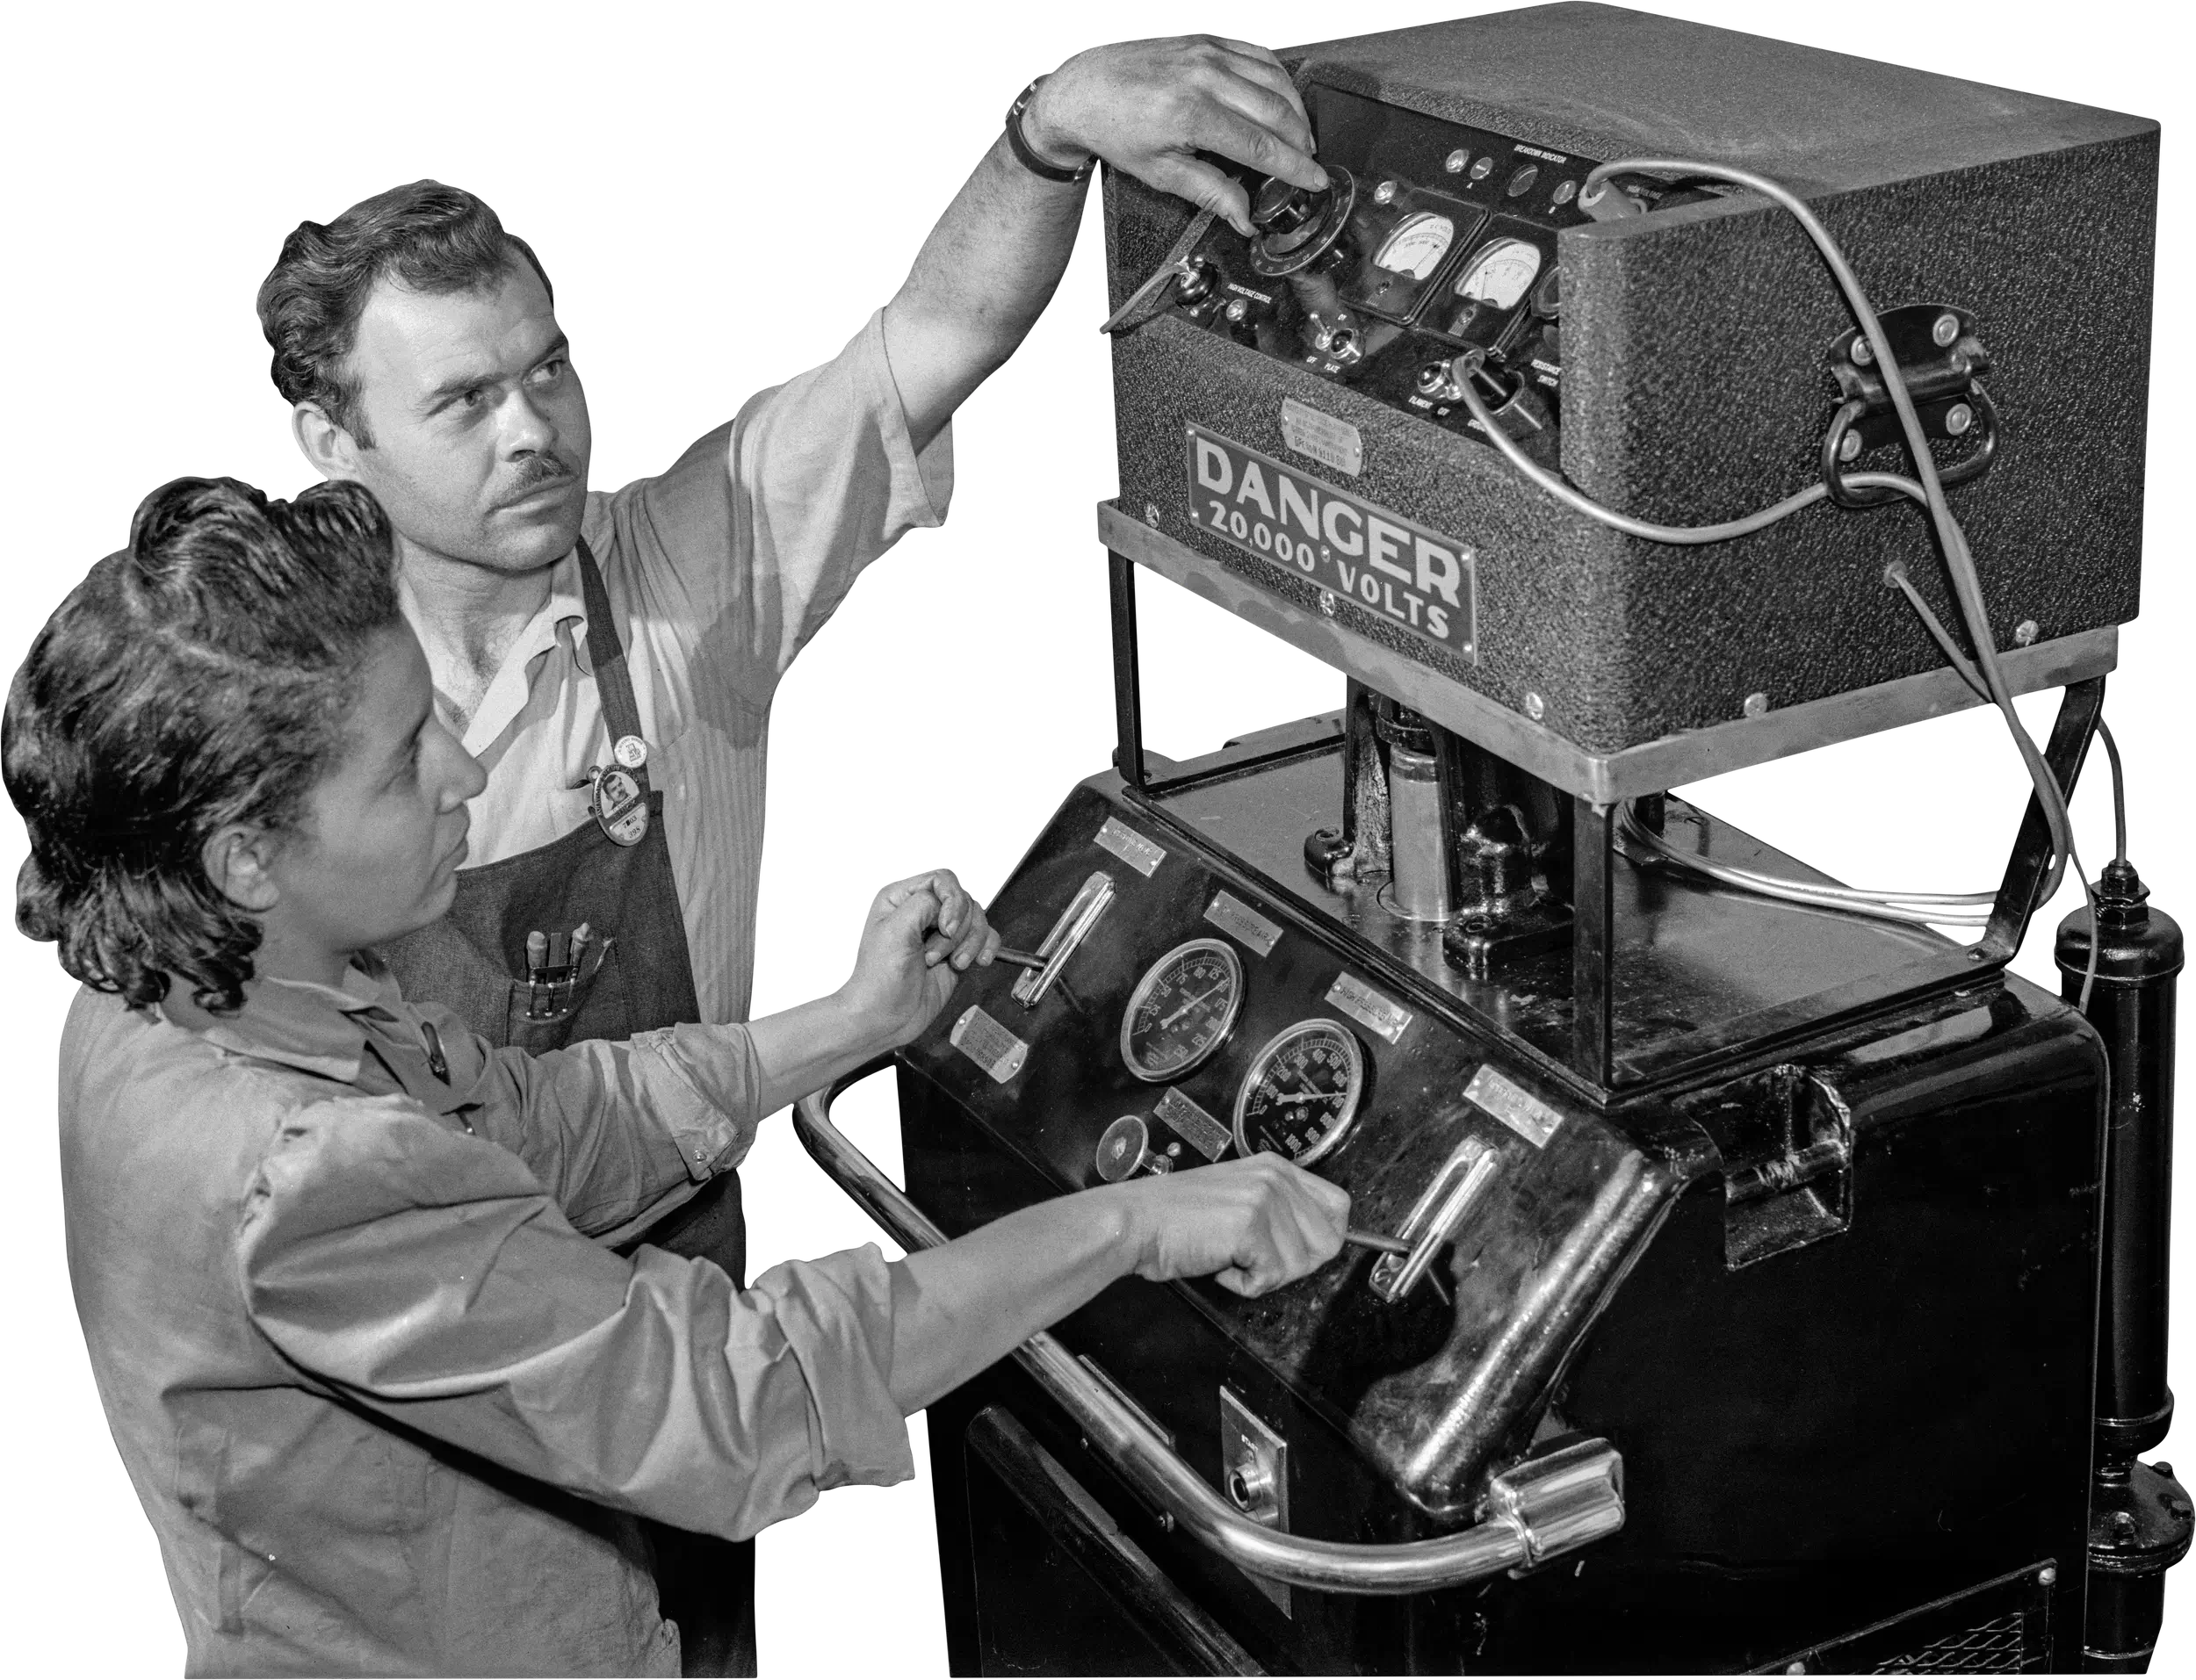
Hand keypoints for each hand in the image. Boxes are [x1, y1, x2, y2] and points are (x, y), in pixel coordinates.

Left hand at [835, 869, 999, 1049]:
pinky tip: (978, 961)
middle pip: (963, 900)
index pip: (940, 880)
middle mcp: (922, 914)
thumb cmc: (877, 983)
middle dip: (957, 930)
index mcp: (900, 901)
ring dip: (971, 943)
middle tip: (935, 954)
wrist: (882, 1021)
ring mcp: (940, 935)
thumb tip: (947, 902)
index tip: (946, 928)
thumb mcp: (895, 932)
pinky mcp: (955, 953)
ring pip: (976, 919)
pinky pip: (984, 938)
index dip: (951, 901)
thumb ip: (923, 904)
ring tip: (953, 963)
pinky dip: (986, 947)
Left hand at [1023, 37, 1326, 235]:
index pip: (1259, 145)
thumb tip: (1246, 217)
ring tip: (1301, 140)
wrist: (1085, 88)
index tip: (1315, 182)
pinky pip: (1260, 56)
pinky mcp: (1209, 43)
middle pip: (1276, 112)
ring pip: (1275, 81)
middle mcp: (1205, 77)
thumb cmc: (1115, 130)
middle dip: (1301, 142)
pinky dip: (1280, 79)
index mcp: (1191, 114)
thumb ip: (1210, 192)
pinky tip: (1284, 101)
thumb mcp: (1159, 173)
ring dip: (1296, 112)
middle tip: (1309, 166)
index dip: (1294, 167)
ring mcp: (1209, 54)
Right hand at [1117, 1153, 1349, 1297]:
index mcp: (1276, 1168)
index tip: (1295, 1252)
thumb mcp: (1238, 1199)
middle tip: (1251, 1257)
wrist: (1134, 1222)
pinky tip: (1218, 1262)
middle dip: (1291, 1264)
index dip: (1323, 1239)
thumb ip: (1279, 1212)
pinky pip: (1270, 1278)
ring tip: (1227, 1254)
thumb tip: (1319, 1243)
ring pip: (1300, 1266)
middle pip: (1327, 1243)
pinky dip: (1243, 1284)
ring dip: (1262, 1274)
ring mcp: (1264, 1199)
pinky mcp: (1249, 1226)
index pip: (1339, 1207)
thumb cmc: (1176, 1219)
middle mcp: (1275, 1178)